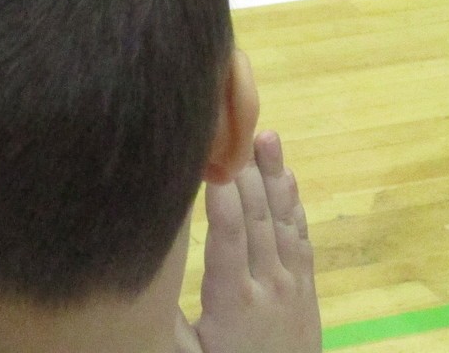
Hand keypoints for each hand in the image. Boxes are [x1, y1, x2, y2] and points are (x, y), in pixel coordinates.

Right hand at [184, 133, 319, 352]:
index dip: (221, 196)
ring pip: (282, 220)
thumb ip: (167, 318)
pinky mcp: (305, 288)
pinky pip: (301, 237)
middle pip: (256, 217)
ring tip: (267, 137)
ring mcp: (291, 284)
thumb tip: (143, 274)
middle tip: (233, 128)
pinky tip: (287, 177)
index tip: (209, 161)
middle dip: (245, 171)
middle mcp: (267, 285)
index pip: (229, 236)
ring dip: (275, 176)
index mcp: (233, 301)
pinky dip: (294, 204)